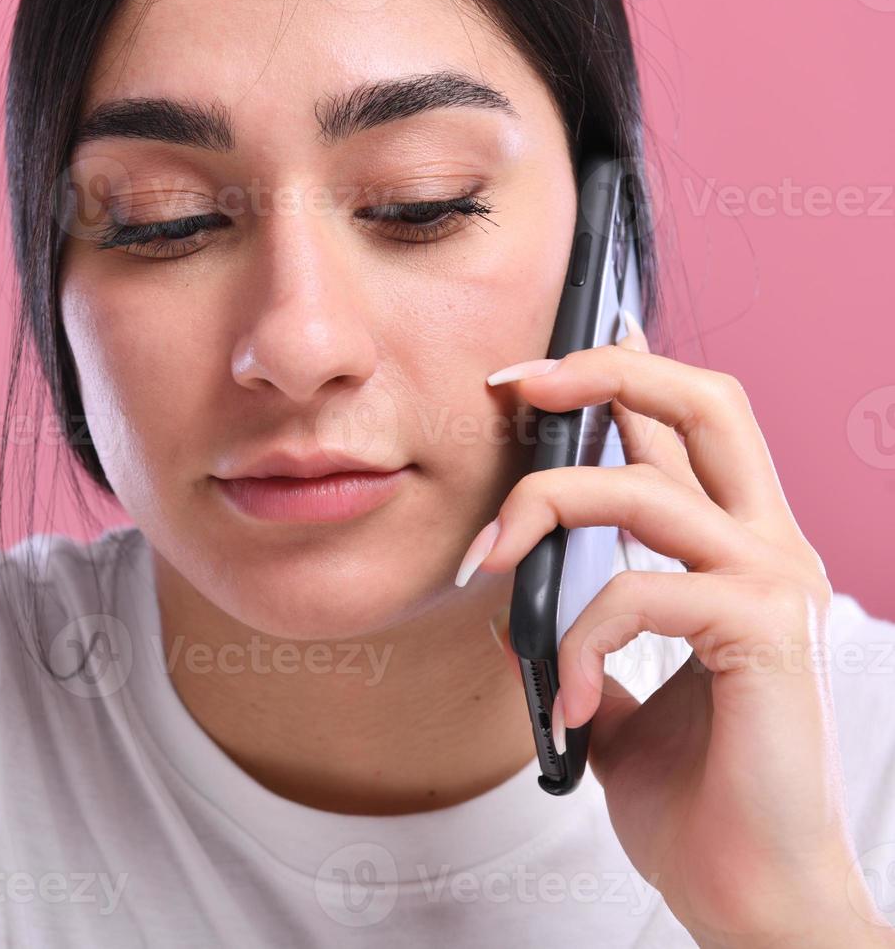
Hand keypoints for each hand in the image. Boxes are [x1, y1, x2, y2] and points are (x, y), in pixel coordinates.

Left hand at [458, 313, 894, 947]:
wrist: (752, 894)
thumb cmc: (701, 804)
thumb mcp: (618, 703)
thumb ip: (586, 646)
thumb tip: (517, 615)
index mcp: (738, 555)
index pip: (682, 430)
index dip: (608, 382)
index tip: (522, 385)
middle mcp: (770, 551)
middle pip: (706, 401)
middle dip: (604, 370)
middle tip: (517, 386)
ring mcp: (776, 585)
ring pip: (646, 490)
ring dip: (544, 509)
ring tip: (488, 564)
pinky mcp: (766, 633)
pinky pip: (636, 594)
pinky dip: (575, 641)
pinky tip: (562, 704)